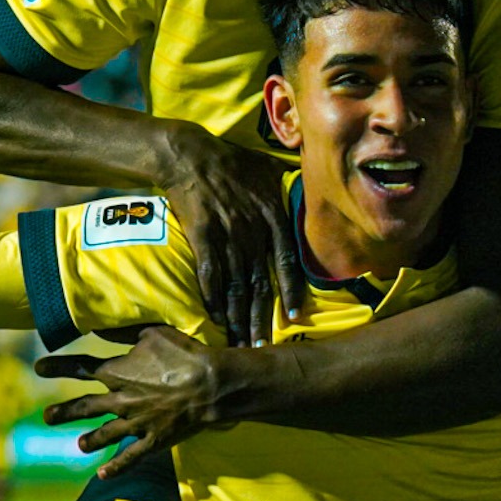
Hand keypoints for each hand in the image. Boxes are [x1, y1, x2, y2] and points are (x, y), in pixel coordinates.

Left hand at [37, 326, 232, 476]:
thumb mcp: (150, 333)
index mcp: (117, 373)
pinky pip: (131, 457)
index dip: (58, 366)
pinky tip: (101, 475)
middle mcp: (121, 400)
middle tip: (46, 416)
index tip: (38, 366)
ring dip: (90, 440)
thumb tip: (94, 325)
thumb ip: (120, 332)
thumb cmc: (182, 354)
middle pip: (86, 406)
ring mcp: (136, 423)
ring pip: (106, 434)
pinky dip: (116, 467)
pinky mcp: (154, 440)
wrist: (210, 385)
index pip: (80, 368)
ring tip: (78, 445)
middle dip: (64, 412)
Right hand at [156, 123, 304, 346]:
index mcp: (273, 215)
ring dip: (238, 317)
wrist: (189, 153)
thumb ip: (288, 186)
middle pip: (260, 282)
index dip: (290, 290)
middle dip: (261, 318)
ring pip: (236, 285)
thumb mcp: (269, 168)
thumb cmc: (231, 160)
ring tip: (239, 343)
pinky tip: (214, 317)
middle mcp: (253, 230)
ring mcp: (227, 235)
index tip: (294, 316)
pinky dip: (212, 298)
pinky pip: (209, 274)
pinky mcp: (201, 236)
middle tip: (261, 346)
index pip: (287, 261)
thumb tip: (311, 189)